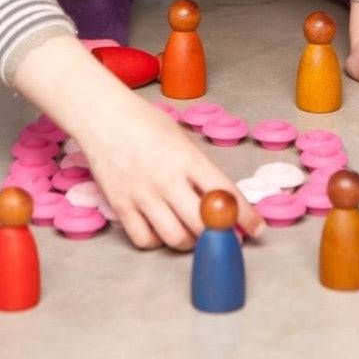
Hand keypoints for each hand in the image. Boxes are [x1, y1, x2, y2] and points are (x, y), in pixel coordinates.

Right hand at [14, 35, 264, 249]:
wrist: (102, 116)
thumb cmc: (145, 122)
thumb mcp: (182, 139)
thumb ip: (200, 169)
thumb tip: (222, 199)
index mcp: (188, 159)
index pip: (225, 194)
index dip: (245, 216)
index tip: (256, 228)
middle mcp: (166, 179)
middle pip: (203, 225)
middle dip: (220, 236)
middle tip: (225, 236)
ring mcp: (142, 194)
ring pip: (175, 238)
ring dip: (190, 242)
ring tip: (193, 233)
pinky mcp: (120, 205)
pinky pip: (145, 239)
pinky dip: (157, 241)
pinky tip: (161, 229)